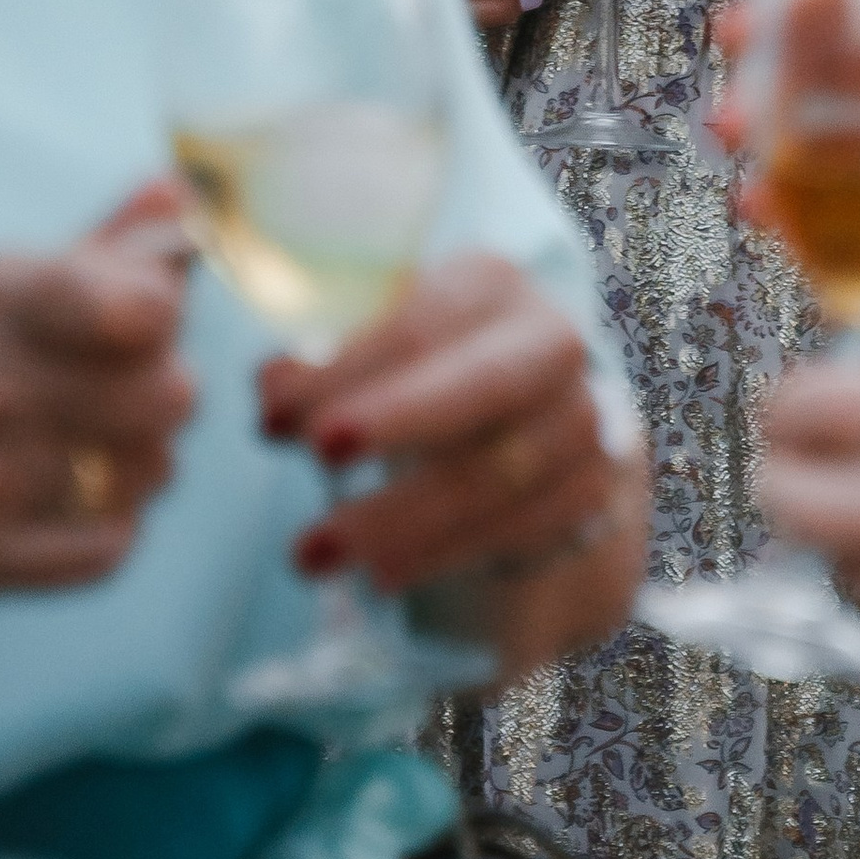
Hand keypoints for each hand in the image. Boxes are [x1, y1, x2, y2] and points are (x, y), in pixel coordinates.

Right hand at [0, 183, 198, 665]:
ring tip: (91, 449)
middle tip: (125, 395)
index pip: (146, 307)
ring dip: (141, 464)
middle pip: (172, 393)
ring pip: (151, 471)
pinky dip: (110, 531)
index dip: (163, 313)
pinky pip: (106, 549)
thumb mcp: (17, 279)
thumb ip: (115, 242)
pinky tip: (80, 508)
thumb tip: (182, 192)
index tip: (149, 318)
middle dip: (165, 391)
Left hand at [259, 255, 627, 594]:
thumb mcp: (373, 350)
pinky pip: (517, 530)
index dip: (345, 370)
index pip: (418, 323)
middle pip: (483, 384)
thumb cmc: (421, 371)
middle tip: (319, 459)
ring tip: (315, 554)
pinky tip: (380, 573)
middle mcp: (550, 344)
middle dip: (398, 421)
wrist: (529, 417)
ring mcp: (579, 420)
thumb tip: (276, 389)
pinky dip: (441, 555)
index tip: (272, 415)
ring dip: (401, 518)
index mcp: (489, 284)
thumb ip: (322, 364)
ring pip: (498, 473)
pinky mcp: (587, 490)